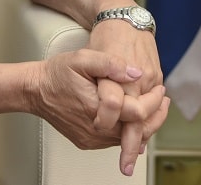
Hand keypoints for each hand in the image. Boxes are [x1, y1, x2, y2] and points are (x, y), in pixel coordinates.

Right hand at [31, 49, 164, 150]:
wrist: (36, 90)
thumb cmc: (57, 73)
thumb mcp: (83, 58)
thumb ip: (110, 64)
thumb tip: (135, 72)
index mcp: (97, 109)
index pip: (136, 114)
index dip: (153, 102)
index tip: (162, 90)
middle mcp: (95, 131)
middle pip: (137, 131)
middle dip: (156, 116)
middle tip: (165, 101)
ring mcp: (91, 139)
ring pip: (128, 138)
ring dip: (144, 124)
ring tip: (155, 106)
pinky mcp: (87, 142)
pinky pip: (115, 139)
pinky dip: (129, 129)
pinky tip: (134, 115)